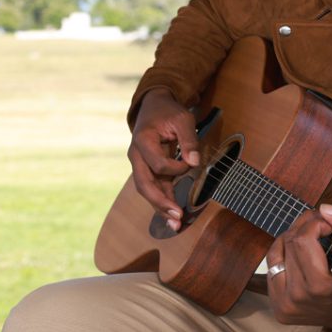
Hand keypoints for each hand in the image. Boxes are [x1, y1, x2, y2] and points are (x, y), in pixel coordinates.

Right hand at [127, 88, 199, 230]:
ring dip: (160, 208)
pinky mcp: (148, 169)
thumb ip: (189, 139)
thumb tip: (195, 162)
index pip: (157, 164)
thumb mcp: (183, 118)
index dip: (176, 167)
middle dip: (160, 202)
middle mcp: (136, 156)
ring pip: (147, 190)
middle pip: (144, 185)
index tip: (190, 162)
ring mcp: (140, 164)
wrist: (153, 106)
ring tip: (176, 225)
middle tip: (177, 217)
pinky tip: (172, 215)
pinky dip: (163, 201)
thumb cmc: (168, 111)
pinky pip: (154, 188)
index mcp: (142, 141)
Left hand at [265, 204, 331, 331]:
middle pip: (290, 243)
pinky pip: (272, 268)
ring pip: (277, 253)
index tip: (330, 224)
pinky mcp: (278, 307)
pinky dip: (284, 254)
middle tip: (320, 223)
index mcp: (320, 286)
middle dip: (305, 225)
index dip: (316, 223)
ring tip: (310, 236)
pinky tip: (299, 252)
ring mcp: (285, 304)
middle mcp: (298, 298)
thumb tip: (324, 210)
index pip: (303, 240)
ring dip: (293, 237)